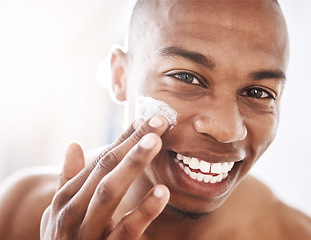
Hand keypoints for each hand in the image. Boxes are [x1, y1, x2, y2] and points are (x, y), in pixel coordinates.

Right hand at [40, 116, 170, 238]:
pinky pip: (126, 230)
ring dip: (133, 165)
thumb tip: (72, 144)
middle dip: (132, 143)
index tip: (148, 118)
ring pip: (110, 193)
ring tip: (156, 142)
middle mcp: (73, 212)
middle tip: (159, 121)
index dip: (124, 138)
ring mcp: (87, 232)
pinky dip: (144, 210)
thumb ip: (69, 180)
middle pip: (105, 171)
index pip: (99, 161)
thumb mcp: (62, 213)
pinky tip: (162, 192)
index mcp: (66, 198)